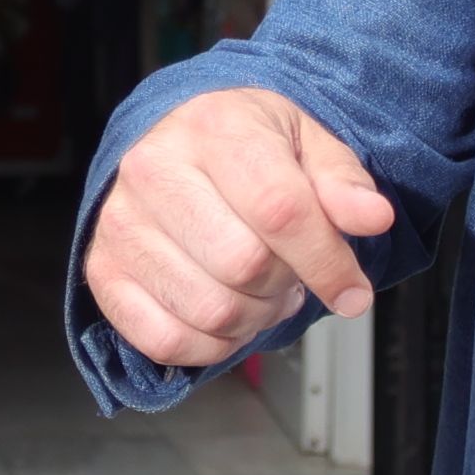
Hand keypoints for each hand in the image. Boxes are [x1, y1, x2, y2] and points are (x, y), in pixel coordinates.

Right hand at [83, 86, 394, 367]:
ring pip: (209, 310)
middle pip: (244, 266)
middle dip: (285, 286)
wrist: (173, 138)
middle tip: (290, 275)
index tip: (352, 289)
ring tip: (259, 291)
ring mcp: (120, 223)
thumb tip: (372, 218)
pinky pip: (165, 339)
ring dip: (253, 319)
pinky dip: (210, 346)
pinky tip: (226, 318)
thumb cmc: (244, 143)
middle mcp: (153, 170)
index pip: (280, 211)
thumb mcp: (307, 141)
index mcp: (214, 128)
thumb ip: (342, 182)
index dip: (327, 262)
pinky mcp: (102, 270)